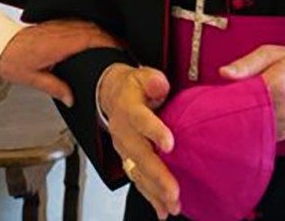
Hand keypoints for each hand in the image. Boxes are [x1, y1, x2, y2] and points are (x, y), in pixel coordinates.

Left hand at [0, 19, 118, 106]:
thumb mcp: (34, 79)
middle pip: (95, 30)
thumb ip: (56, 88)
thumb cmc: (12, 60)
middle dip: (113, 38)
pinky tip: (96, 39)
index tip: (123, 50)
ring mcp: (58, 26)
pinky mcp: (55, 25)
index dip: (111, 43)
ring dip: (103, 33)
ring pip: (88, 25)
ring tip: (116, 45)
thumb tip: (71, 98)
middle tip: (126, 49)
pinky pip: (79, 24)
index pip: (93, 38)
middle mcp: (61, 31)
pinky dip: (91, 30)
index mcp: (60, 43)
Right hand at [98, 64, 180, 218]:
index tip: (169, 144)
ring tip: (172, 204)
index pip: (141, 120)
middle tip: (173, 190)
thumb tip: (160, 84)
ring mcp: (124, 149)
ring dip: (155, 191)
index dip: (154, 131)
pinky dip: (150, 197)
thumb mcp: (142, 76)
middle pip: (140, 155)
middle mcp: (124, 132)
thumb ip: (152, 80)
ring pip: (138, 172)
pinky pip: (138, 180)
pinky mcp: (128, 160)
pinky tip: (163, 209)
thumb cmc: (132, 88)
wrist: (111, 96)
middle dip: (157, 175)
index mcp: (129, 109)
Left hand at [220, 44, 284, 139]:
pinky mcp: (283, 134)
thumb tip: (224, 72)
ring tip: (228, 114)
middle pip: (247, 117)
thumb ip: (246, 63)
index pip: (246, 98)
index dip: (227, 100)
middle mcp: (283, 109)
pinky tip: (242, 121)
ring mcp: (284, 124)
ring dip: (239, 123)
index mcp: (278, 86)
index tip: (214, 99)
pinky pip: (261, 137)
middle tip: (215, 109)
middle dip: (229, 114)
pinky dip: (249, 130)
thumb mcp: (270, 54)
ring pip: (252, 130)